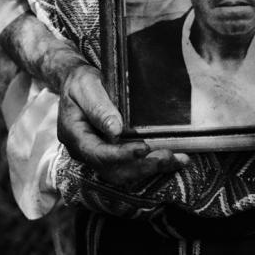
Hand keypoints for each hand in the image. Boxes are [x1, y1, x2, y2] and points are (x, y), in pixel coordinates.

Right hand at [58, 63, 189, 186]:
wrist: (75, 83)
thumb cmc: (79, 82)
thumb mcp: (85, 87)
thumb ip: (98, 107)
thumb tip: (115, 130)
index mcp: (77, 138)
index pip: (100, 155)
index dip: (122, 155)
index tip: (144, 148)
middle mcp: (87, 153)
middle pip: (115, 171)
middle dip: (143, 166)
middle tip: (168, 157)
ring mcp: (100, 155)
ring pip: (126, 172)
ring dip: (152, 168)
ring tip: (178, 160)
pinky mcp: (112, 153)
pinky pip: (132, 165)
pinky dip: (152, 163)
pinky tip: (174, 159)